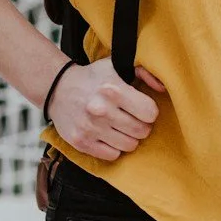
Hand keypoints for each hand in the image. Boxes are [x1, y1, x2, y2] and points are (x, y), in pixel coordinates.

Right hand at [47, 60, 165, 161]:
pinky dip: (114, 148)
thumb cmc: (93, 78)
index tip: (142, 108)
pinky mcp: (81, 142)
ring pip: (129, 146)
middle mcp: (101, 110)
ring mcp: (90, 128)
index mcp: (113, 90)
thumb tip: (162, 88)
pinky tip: (109, 136)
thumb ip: (144, 72)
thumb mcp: (117, 65)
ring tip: (121, 127)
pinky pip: (112, 155)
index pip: (150, 113)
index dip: (149, 112)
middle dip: (142, 126)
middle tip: (134, 120)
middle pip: (141, 131)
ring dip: (129, 138)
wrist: (58, 89)